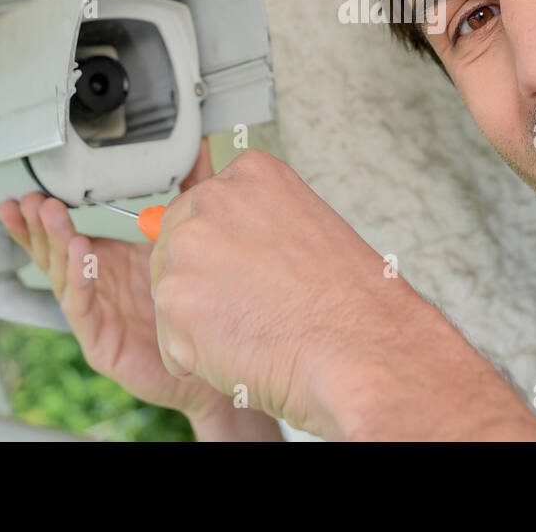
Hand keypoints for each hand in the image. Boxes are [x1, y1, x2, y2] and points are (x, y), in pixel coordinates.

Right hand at [0, 137, 229, 422]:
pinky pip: (83, 307)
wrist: (207, 354)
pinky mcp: (100, 340)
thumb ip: (187, 194)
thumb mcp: (180, 239)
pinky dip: (79, 278)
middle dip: (37, 226)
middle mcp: (93, 286)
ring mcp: (93, 313)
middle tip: (31, 199)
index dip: (41, 218)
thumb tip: (199, 150)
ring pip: (63, 276)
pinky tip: (79, 252)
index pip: (61, 236)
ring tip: (50, 215)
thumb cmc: (186, 301)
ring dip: (54, 244)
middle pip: (52, 253)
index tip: (30, 192)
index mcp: (104, 262)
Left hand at [148, 149, 431, 438]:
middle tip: (262, 308)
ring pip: (175, 299)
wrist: (363, 350)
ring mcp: (189, 249)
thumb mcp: (306, 228)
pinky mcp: (175, 302)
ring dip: (206, 326)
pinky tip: (246, 355)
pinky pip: (172, 345)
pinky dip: (201, 362)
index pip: (204, 210)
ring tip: (261, 330)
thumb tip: (216, 245)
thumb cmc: (350, 302)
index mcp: (250, 174)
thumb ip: (254, 223)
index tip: (261, 272)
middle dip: (207, 286)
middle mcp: (213, 200)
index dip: (230, 254)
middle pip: (177, 249)